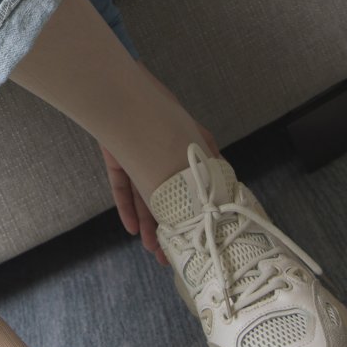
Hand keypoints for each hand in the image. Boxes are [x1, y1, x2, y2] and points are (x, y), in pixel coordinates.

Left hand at [102, 90, 221, 267]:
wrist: (122, 90)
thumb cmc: (163, 109)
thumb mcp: (196, 135)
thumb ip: (210, 159)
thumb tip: (229, 181)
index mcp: (182, 154)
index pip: (190, 191)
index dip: (193, 215)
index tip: (199, 238)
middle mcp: (160, 160)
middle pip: (165, 201)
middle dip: (170, 229)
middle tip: (172, 256)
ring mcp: (138, 160)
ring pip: (144, 200)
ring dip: (148, 226)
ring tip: (154, 250)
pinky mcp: (117, 159)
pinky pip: (121, 189)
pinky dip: (126, 208)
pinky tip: (130, 229)